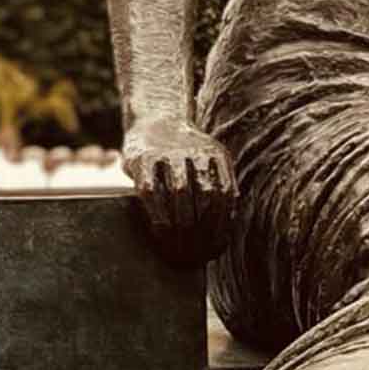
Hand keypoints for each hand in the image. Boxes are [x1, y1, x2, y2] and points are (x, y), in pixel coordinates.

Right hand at [122, 117, 236, 264]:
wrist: (156, 117)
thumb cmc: (185, 153)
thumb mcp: (209, 160)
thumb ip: (219, 185)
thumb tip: (226, 227)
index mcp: (217, 154)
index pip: (225, 194)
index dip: (221, 224)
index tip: (215, 248)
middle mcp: (195, 150)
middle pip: (205, 194)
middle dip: (201, 228)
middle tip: (195, 253)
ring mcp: (168, 151)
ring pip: (179, 191)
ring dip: (180, 223)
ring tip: (178, 246)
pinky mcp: (142, 157)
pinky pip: (150, 189)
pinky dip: (157, 212)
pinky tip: (160, 230)